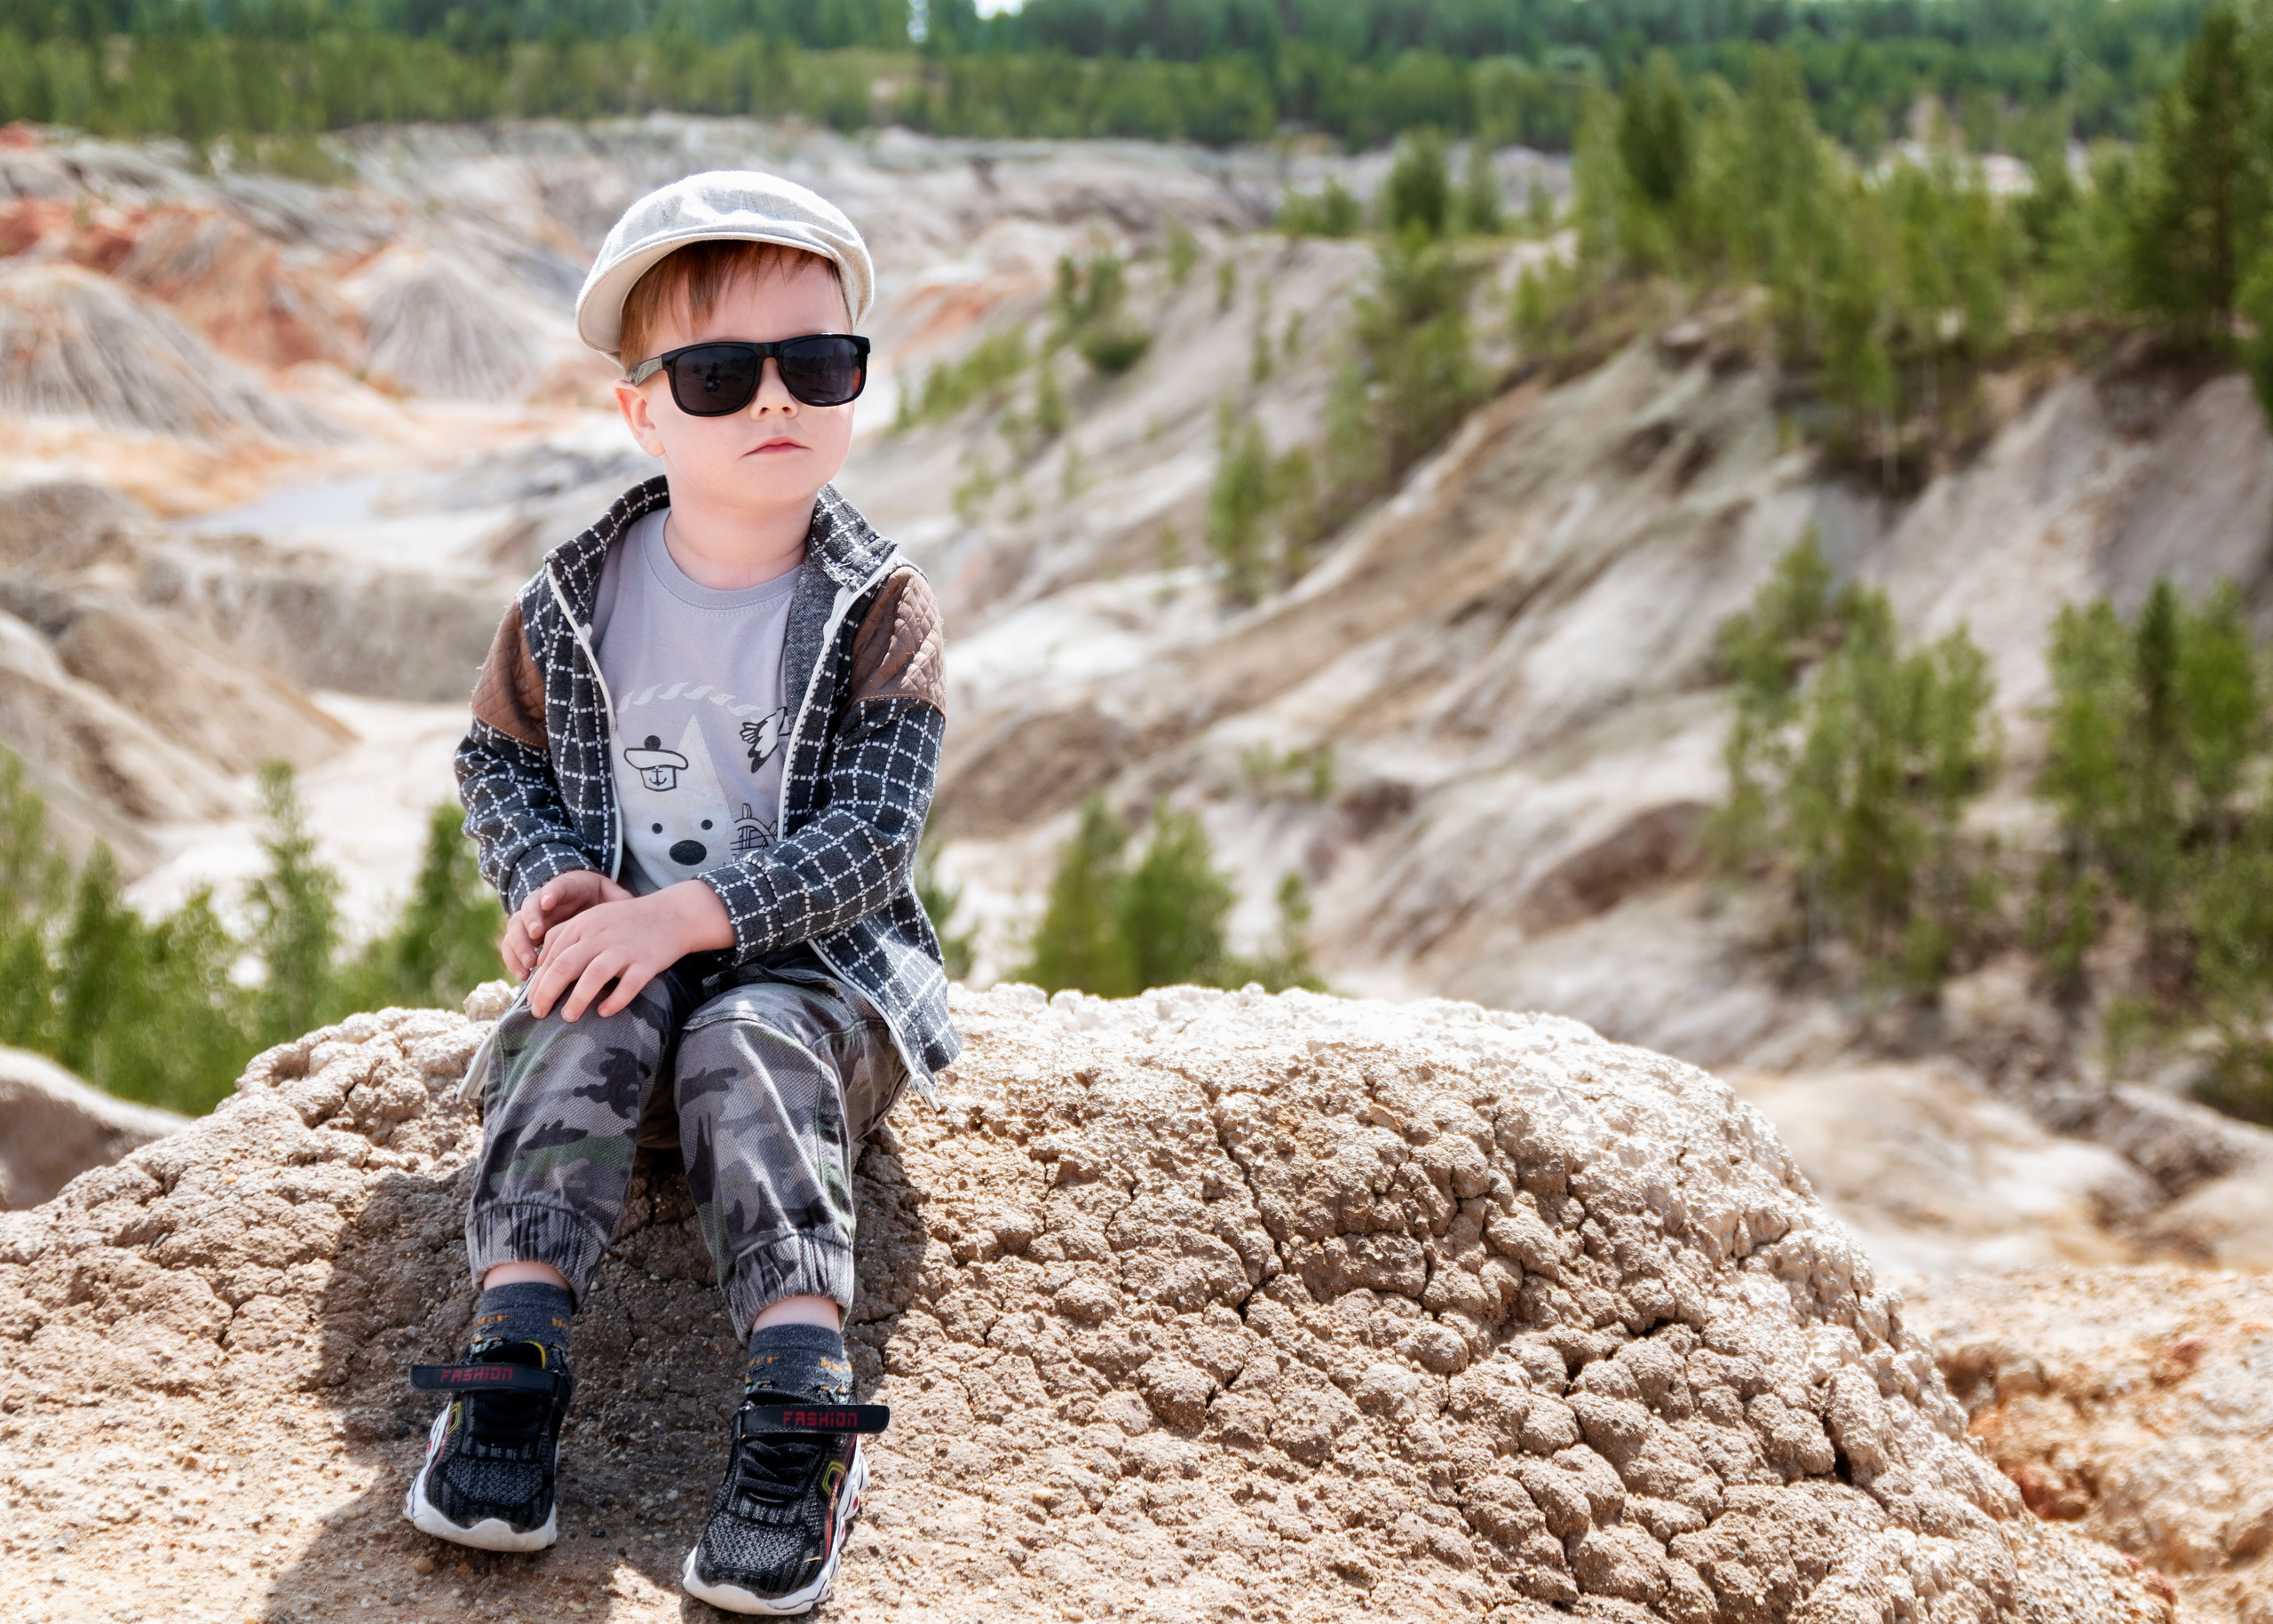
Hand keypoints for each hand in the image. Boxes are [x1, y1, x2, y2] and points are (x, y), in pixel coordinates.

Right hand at [503, 870, 632, 979]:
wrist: (580, 903)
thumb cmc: (597, 900)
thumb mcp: (609, 895)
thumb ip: (618, 899)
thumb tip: (632, 905)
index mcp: (564, 889)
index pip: (554, 887)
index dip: (550, 893)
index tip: (548, 902)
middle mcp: (541, 904)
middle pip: (528, 908)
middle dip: (530, 920)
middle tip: (537, 933)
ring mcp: (530, 921)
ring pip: (515, 929)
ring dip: (519, 946)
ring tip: (530, 964)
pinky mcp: (524, 938)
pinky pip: (511, 948)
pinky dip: (514, 961)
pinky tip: (523, 977)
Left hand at [526, 881, 736, 1021]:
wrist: (672, 914)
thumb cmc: (627, 922)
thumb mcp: (593, 919)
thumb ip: (566, 937)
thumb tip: (539, 968)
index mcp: (583, 924)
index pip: (551, 955)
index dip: (538, 980)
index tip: (532, 1000)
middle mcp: (600, 935)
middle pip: (564, 966)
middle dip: (547, 993)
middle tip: (538, 1013)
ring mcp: (624, 949)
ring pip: (593, 976)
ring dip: (577, 999)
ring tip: (568, 1017)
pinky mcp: (646, 962)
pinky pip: (628, 986)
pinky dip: (615, 1001)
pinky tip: (604, 1011)